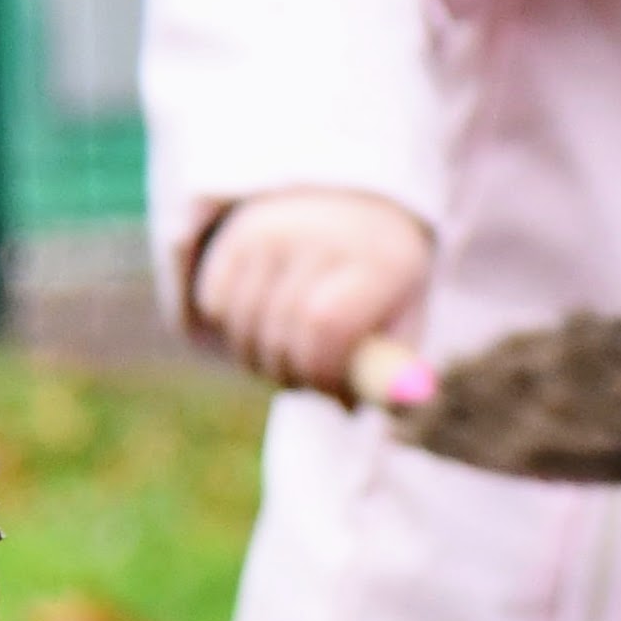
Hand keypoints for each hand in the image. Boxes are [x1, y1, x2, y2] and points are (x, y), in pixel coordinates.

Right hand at [190, 188, 435, 398]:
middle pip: (282, 330)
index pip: (325, 324)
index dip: (319, 370)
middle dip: (291, 374)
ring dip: (259, 360)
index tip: (329, 391)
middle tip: (305, 383)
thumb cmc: (383, 285)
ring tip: (289, 356)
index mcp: (379, 259)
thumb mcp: (403, 322)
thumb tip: (350, 411)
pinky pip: (217, 306)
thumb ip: (386, 373)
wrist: (357, 209)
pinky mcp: (238, 234)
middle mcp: (322, 234)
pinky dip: (235, 330)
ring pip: (243, 324)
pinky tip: (266, 322)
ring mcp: (275, 229)